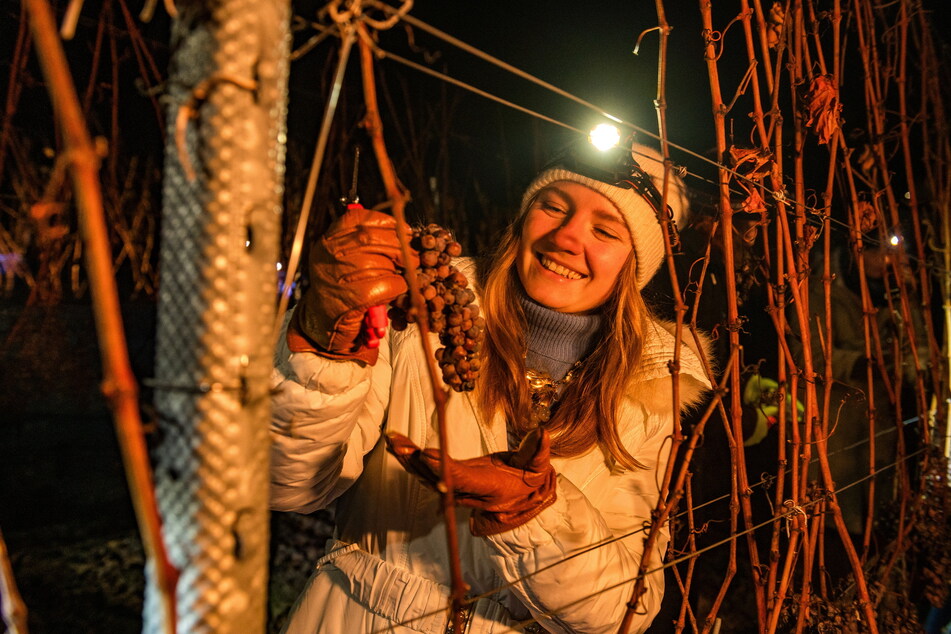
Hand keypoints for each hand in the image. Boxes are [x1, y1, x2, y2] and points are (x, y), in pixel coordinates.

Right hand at [288, 205, 415, 364]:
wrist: (324, 324)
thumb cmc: (342, 289)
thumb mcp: (345, 260)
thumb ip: (364, 244)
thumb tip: (401, 232)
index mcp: (329, 241)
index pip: (358, 220)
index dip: (385, 222)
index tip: (403, 230)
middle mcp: (329, 254)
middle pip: (371, 239)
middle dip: (399, 247)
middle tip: (414, 257)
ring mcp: (339, 275)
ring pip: (381, 263)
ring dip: (398, 271)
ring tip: (400, 276)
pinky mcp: (352, 297)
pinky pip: (387, 285)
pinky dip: (397, 287)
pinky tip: (393, 291)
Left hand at [385, 427, 557, 535]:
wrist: (525, 502)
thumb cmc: (531, 481)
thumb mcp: (538, 468)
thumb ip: (536, 452)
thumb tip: (541, 434)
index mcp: (489, 487)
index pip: (462, 479)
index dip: (443, 468)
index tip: (425, 454)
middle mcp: (469, 493)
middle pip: (437, 479)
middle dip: (416, 463)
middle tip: (398, 445)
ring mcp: (458, 490)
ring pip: (428, 477)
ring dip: (408, 460)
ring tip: (392, 441)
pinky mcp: (452, 484)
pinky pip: (428, 474)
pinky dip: (412, 461)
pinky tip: (400, 447)